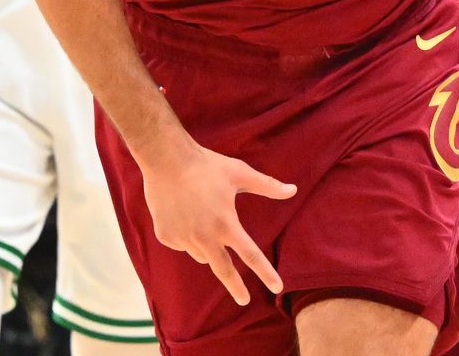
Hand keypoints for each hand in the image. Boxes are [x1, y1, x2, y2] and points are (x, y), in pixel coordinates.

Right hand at [140, 141, 295, 305]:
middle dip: (236, 288)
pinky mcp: (166, 236)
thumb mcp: (240, 173)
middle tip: (244, 300)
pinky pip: (182, 243)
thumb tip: (293, 190)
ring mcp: (183, 238)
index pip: (251, 255)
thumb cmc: (207, 165)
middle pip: (223, 270)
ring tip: (202, 215)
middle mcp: (204, 236)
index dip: (266, 272)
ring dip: (207, 246)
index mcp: (225, 224)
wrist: (165, 158)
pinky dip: (187, 235)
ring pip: (201, 253)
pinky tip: (183, 214)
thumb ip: (267, 186)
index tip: (278, 287)